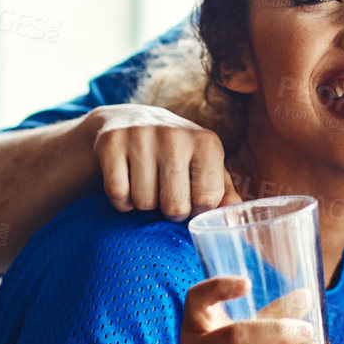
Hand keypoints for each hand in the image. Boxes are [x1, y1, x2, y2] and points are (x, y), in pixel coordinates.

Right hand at [88, 104, 242, 219]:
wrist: (129, 122)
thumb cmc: (177, 154)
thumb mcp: (205, 166)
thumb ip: (224, 192)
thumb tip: (232, 220)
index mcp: (207, 142)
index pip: (207, 201)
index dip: (197, 210)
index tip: (191, 199)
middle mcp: (175, 135)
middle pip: (174, 207)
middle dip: (170, 211)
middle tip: (166, 194)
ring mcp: (141, 136)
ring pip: (143, 203)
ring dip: (144, 205)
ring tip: (147, 185)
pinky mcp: (111, 142)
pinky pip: (118, 194)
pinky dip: (121, 200)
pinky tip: (127, 184)